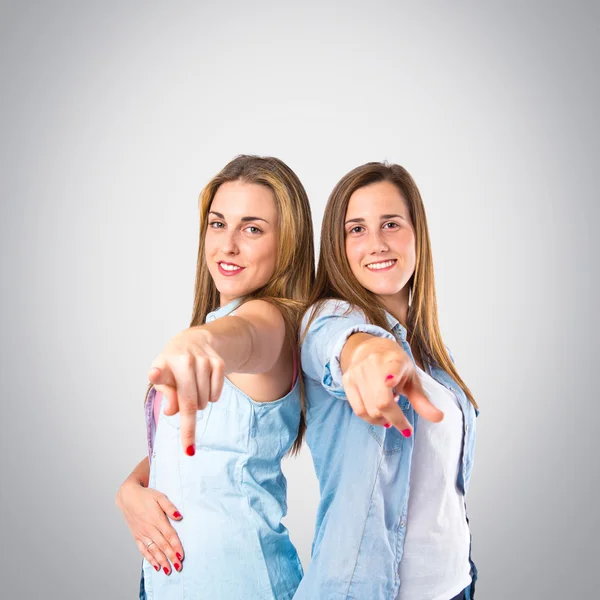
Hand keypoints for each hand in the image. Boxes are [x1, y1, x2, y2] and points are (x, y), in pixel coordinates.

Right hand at [116, 479, 184, 575]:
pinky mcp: (136, 536)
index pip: (169, 535)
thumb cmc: (146, 496)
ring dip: (161, 561)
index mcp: (157, 519)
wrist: (128, 496)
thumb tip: (179, 516)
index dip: (176, 546)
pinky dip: (149, 558)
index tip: (181, 556)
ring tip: (168, 570)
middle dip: (171, 557)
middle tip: (179, 567)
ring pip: (153, 550)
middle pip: (162, 545)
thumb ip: (170, 507)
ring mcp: (142, 533)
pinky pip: (143, 550)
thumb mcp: (160, 496)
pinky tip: (156, 565)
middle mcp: (149, 528)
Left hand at [149, 327, 224, 453]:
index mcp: (165, 363)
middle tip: (189, 445)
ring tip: (194, 392)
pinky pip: (216, 395)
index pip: (162, 376)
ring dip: (199, 405)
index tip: (155, 374)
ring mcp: (203, 360)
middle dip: (189, 428)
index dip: (158, 375)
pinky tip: (206, 388)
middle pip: (189, 402)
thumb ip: (167, 396)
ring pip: (204, 402)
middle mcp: (184, 359)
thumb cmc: (175, 365)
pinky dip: (212, 398)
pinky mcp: (219, 363)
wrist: (196, 340)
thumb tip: (172, 411)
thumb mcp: (164, 378)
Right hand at [342, 336, 443, 434]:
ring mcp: (357, 372)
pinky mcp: (347, 380)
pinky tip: (379, 413)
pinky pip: (358, 410)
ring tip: (390, 409)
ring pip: (369, 410)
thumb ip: (422, 401)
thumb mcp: (412, 379)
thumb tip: (439, 418)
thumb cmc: (395, 366)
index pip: (393, 368)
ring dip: (383, 419)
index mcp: (394, 359)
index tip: (390, 381)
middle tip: (405, 425)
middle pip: (382, 402)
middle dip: (396, 419)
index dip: (392, 375)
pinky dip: (371, 419)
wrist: (369, 349)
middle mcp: (373, 364)